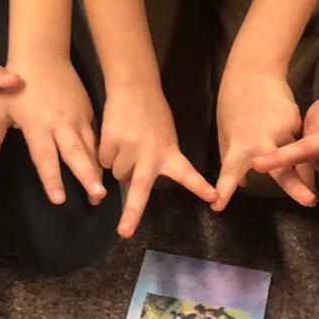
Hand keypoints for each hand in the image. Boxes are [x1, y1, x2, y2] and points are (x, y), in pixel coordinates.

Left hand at [0, 53, 108, 205]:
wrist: (42, 54)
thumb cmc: (16, 84)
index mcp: (38, 125)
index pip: (45, 157)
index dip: (52, 178)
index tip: (59, 199)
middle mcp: (60, 124)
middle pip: (75, 154)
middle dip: (87, 176)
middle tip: (97, 196)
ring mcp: (77, 116)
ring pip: (90, 146)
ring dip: (97, 168)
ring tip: (103, 191)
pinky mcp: (87, 109)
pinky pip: (95, 135)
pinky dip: (99, 151)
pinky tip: (103, 167)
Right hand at [99, 80, 216, 237]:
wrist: (134, 85)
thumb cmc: (153, 113)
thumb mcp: (166, 136)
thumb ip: (161, 158)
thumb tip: (135, 183)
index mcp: (169, 152)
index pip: (188, 173)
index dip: (200, 187)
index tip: (214, 198)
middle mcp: (150, 154)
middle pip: (140, 190)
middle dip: (131, 213)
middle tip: (124, 233)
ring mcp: (129, 148)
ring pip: (117, 174)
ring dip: (118, 166)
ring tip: (127, 145)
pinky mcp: (111, 141)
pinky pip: (103, 161)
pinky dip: (106, 155)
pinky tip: (115, 139)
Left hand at [214, 56, 310, 209]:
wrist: (254, 71)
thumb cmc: (233, 103)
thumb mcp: (226, 131)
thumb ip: (232, 158)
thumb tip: (243, 183)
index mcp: (238, 145)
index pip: (229, 172)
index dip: (224, 189)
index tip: (218, 205)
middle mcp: (262, 141)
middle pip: (280, 168)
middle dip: (295, 185)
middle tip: (308, 200)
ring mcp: (282, 130)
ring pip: (299, 158)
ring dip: (308, 176)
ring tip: (315, 194)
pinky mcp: (295, 121)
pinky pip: (300, 142)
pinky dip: (305, 153)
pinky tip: (312, 160)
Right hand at [250, 72, 318, 197]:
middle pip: (302, 149)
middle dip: (281, 158)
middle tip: (257, 165)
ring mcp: (316, 122)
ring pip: (300, 148)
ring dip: (296, 161)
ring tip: (272, 167)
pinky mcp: (310, 114)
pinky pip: (304, 137)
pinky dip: (306, 149)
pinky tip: (313, 152)